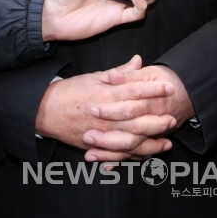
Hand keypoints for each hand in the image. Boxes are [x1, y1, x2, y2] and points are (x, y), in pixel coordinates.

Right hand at [35, 56, 176, 159]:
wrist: (44, 110)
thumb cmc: (69, 91)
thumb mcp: (93, 76)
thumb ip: (119, 72)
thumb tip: (138, 60)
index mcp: (105, 94)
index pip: (135, 91)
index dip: (154, 90)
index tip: (169, 88)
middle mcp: (105, 116)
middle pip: (137, 120)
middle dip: (157, 120)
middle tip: (172, 118)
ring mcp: (100, 134)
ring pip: (130, 141)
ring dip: (150, 143)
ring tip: (166, 142)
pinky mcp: (95, 146)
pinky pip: (118, 154)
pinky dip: (133, 157)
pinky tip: (146, 155)